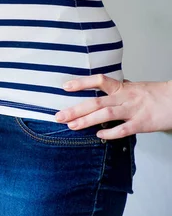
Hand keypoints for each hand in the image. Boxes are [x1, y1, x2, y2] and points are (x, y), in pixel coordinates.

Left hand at [55, 75, 171, 139]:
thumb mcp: (134, 87)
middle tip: (59, 116)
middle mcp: (125, 98)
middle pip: (96, 102)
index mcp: (122, 88)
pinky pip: (122, 129)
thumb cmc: (155, 94)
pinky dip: (109, 133)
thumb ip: (117, 89)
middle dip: (75, 109)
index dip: (81, 83)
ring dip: (86, 121)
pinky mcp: (142, 124)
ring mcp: (133, 111)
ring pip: (105, 115)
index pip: (99, 80)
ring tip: (71, 126)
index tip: (65, 86)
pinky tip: (98, 134)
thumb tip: (102, 86)